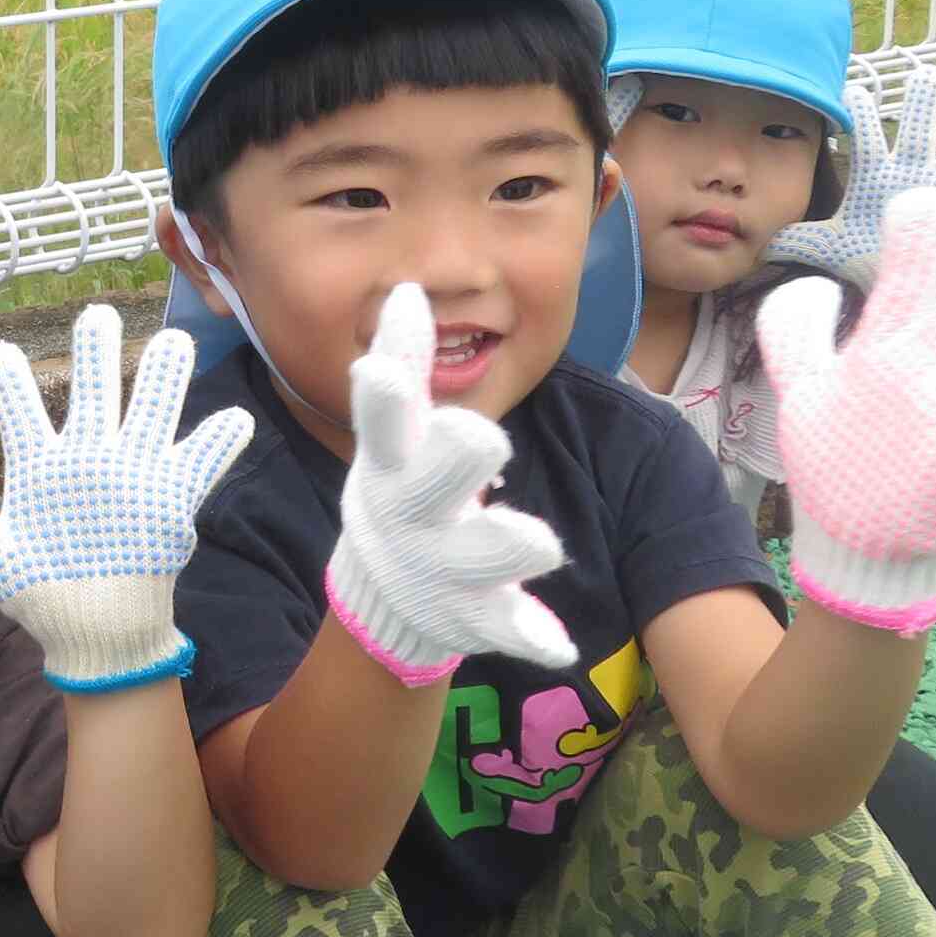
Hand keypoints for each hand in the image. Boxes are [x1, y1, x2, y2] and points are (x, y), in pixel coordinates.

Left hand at [0, 304, 250, 690]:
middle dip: (96, 355)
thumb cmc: (41, 586)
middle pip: (92, 394)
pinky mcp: (170, 498)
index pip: (21, 415)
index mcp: (41, 466)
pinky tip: (232, 419)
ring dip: (162, 381)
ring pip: (150, 412)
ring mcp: (133, 472)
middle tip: (96, 313)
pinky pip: (199, 463)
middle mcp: (87, 457)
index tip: (1, 353)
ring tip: (173, 343)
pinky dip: (216, 444)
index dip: (11, 386)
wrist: (94, 626)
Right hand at [321, 285, 576, 680]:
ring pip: (472, 557)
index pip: (381, 425)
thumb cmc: (400, 487)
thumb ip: (401, 363)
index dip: (379, 399)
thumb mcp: (393, 432)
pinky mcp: (470, 611)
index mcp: (392, 465)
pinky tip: (558, 645)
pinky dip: (527, 635)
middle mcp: (411, 515)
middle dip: (452, 464)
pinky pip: (501, 625)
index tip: (376, 372)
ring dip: (503, 547)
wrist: (383, 592)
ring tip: (543, 544)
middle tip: (484, 437)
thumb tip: (408, 291)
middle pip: (427, 488)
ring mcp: (439, 567)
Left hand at [766, 70, 935, 284]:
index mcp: (878, 173)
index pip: (865, 138)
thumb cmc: (868, 255)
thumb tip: (755, 243)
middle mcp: (917, 169)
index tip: (852, 90)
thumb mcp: (830, 247)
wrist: (907, 280)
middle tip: (927, 75)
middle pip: (920, 127)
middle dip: (924, 102)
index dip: (859, 116)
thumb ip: (795, 240)